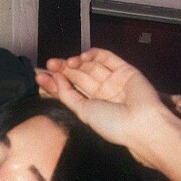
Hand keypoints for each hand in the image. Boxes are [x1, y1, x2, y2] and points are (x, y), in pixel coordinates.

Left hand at [35, 49, 180, 152]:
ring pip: (91, 66)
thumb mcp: (83, 112)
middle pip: (79, 76)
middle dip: (62, 70)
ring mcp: (114, 81)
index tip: (40, 77)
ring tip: (63, 63)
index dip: (56, 82)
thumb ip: (67, 95)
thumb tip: (54, 79)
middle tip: (49, 64)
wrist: (140, 123)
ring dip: (75, 62)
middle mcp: (104, 93)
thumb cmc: (113, 125)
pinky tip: (81, 57)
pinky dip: (93, 54)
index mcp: (94, 107)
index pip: (71, 90)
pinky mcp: (125, 70)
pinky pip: (107, 58)